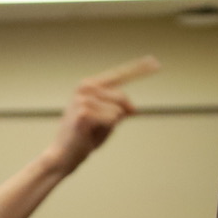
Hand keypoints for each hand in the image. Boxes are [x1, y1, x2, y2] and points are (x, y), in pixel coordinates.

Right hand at [44, 59, 151, 174]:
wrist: (63, 155)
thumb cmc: (84, 137)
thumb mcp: (106, 120)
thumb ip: (119, 110)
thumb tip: (133, 109)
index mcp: (88, 86)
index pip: (118, 75)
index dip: (137, 68)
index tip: (154, 61)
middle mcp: (84, 88)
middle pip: (121, 96)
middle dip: (120, 113)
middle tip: (102, 126)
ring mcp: (82, 99)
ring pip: (117, 111)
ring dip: (109, 124)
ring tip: (92, 130)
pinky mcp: (84, 113)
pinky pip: (112, 120)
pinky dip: (106, 129)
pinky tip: (89, 133)